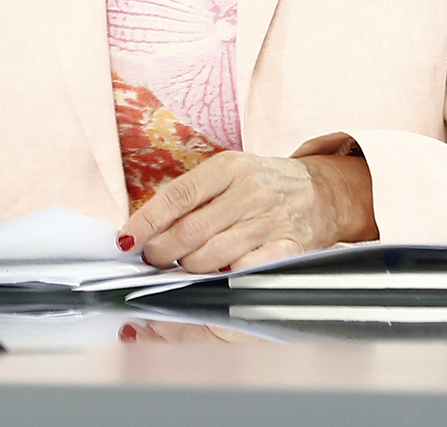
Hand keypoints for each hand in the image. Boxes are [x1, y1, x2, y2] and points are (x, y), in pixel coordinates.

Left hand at [118, 151, 376, 272]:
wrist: (321, 192)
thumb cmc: (261, 185)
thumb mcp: (227, 175)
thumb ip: (190, 198)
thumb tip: (144, 230)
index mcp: (229, 167)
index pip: (177, 197)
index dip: (146, 222)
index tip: (125, 240)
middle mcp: (250, 191)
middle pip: (191, 231)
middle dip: (162, 252)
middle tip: (151, 260)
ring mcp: (270, 220)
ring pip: (212, 256)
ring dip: (187, 269)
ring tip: (179, 268)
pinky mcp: (287, 247)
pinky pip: (245, 271)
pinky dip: (223, 279)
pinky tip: (213, 278)